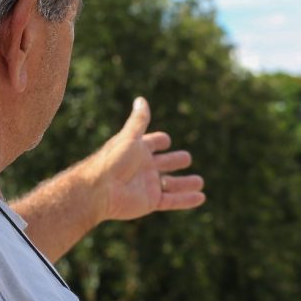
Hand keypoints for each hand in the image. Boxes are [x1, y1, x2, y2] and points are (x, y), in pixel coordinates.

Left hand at [91, 96, 204, 221]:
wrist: (100, 190)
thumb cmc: (113, 161)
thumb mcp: (129, 137)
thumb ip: (138, 120)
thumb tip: (141, 99)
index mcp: (138, 150)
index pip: (152, 143)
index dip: (159, 141)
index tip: (166, 140)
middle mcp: (144, 168)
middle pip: (165, 163)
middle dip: (175, 161)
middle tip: (187, 158)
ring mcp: (148, 186)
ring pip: (172, 184)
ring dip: (186, 183)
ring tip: (200, 181)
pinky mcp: (151, 202)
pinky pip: (172, 200)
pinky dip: (186, 200)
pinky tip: (201, 198)